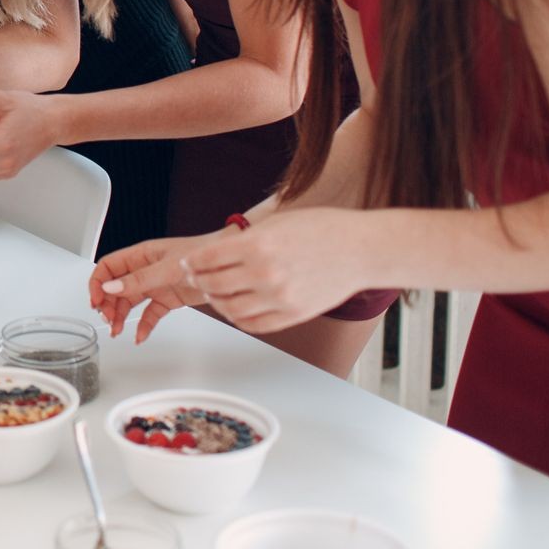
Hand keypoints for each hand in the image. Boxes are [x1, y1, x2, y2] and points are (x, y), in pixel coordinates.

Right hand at [88, 232, 217, 341]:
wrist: (229, 266)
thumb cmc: (202, 254)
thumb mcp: (167, 267)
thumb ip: (139, 279)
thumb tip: (110, 287)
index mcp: (140, 255)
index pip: (108, 267)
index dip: (98, 283)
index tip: (96, 301)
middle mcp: (145, 269)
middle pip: (115, 287)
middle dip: (107, 304)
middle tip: (107, 320)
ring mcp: (156, 285)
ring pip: (129, 302)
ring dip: (120, 316)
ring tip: (117, 330)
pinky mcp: (168, 299)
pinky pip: (149, 314)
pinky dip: (143, 325)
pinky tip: (139, 335)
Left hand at [173, 208, 373, 334]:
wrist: (361, 249)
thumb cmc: (324, 230)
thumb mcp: (276, 224)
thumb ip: (244, 241)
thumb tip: (214, 254)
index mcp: (257, 246)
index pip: (206, 260)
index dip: (191, 263)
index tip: (187, 264)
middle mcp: (265, 275)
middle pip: (212, 286)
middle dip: (198, 282)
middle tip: (195, 278)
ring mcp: (279, 299)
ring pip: (229, 310)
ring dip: (216, 302)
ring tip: (216, 294)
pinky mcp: (292, 315)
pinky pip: (253, 324)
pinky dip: (238, 318)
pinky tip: (237, 308)